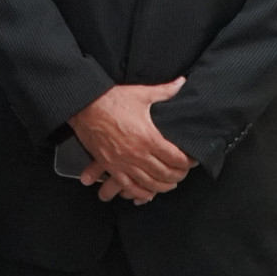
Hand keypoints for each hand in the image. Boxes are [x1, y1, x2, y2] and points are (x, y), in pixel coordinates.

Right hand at [69, 78, 196, 203]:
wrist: (84, 106)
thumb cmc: (112, 99)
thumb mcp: (141, 94)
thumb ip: (165, 91)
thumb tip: (181, 82)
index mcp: (148, 137)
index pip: (176, 158)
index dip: (187, 162)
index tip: (191, 161)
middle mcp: (138, 154)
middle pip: (166, 173)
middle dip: (178, 175)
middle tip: (183, 173)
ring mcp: (123, 162)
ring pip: (150, 183)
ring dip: (163, 186)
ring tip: (170, 183)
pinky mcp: (111, 166)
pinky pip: (129, 186)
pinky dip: (141, 193)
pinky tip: (148, 193)